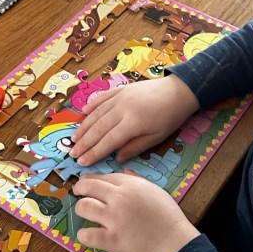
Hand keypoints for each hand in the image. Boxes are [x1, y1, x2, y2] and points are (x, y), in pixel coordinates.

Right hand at [70, 74, 199, 165]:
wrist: (179, 91)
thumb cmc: (171, 117)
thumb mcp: (157, 137)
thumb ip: (135, 147)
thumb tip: (117, 158)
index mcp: (133, 123)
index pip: (108, 141)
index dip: (94, 153)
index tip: (82, 162)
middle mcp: (122, 108)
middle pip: (98, 128)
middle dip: (84, 143)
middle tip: (73, 154)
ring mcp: (121, 97)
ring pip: (97, 113)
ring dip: (84, 127)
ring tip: (74, 139)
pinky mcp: (122, 89)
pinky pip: (102, 98)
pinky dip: (91, 105)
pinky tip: (83, 113)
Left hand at [74, 172, 199, 251]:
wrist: (173, 243)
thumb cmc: (168, 217)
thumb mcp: (155, 190)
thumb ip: (137, 179)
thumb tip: (124, 170)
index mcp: (131, 185)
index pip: (103, 176)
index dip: (91, 179)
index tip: (86, 183)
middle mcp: (119, 199)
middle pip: (88, 187)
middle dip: (79, 188)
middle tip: (77, 193)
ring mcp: (114, 219)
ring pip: (83, 207)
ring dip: (81, 209)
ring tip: (84, 213)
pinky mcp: (111, 240)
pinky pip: (86, 234)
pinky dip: (84, 235)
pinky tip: (88, 234)